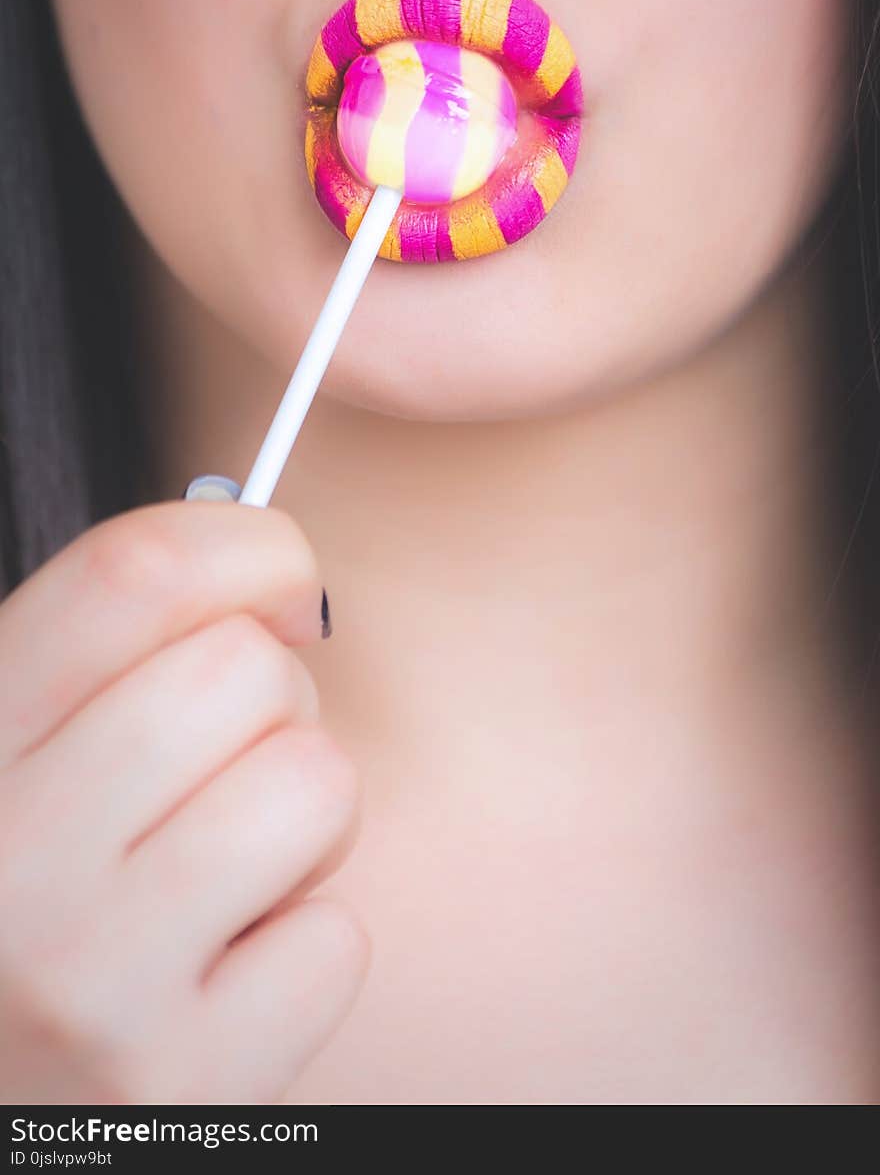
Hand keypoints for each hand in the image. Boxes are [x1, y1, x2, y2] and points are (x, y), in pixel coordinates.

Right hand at [0, 500, 367, 1102]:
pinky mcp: (177, 1083)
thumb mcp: (18, 764)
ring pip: (315, 785)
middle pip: (245, 671)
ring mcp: (87, 984)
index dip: (245, 545)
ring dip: (303, 825)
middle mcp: (6, 862)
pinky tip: (222, 979)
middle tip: (223, 771)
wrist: (2, 1108)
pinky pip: (337, 940)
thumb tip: (274, 572)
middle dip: (273, 704)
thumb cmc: (25, 909)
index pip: (129, 575)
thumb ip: (101, 666)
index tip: (285, 582)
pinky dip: (303, 950)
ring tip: (227, 878)